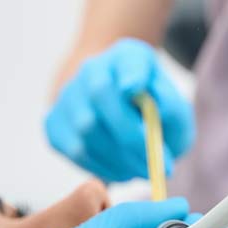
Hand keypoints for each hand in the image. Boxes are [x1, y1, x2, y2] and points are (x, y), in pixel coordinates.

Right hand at [46, 38, 194, 182]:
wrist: (118, 116)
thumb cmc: (153, 116)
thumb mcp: (174, 110)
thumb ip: (172, 109)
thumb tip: (158, 111)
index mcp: (127, 56)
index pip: (129, 59)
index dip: (130, 72)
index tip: (133, 86)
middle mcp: (92, 69)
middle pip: (100, 94)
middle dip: (130, 136)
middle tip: (156, 167)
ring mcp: (68, 95)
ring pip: (86, 129)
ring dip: (119, 158)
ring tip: (142, 171)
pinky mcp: (53, 124)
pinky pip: (76, 150)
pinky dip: (101, 167)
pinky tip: (120, 171)